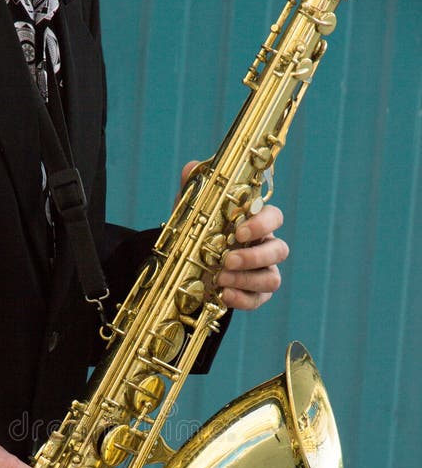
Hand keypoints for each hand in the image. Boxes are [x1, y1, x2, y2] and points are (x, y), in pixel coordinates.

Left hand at [180, 162, 287, 310]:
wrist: (188, 267)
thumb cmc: (200, 235)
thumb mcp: (193, 212)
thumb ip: (195, 190)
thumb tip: (191, 167)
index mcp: (255, 224)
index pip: (274, 218)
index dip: (262, 224)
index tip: (239, 231)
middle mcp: (265, 247)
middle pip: (279, 250)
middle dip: (254, 256)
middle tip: (227, 260)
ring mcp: (263, 273)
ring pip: (272, 278)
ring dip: (247, 279)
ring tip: (220, 278)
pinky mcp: (255, 295)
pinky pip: (258, 299)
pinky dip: (242, 299)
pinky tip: (224, 295)